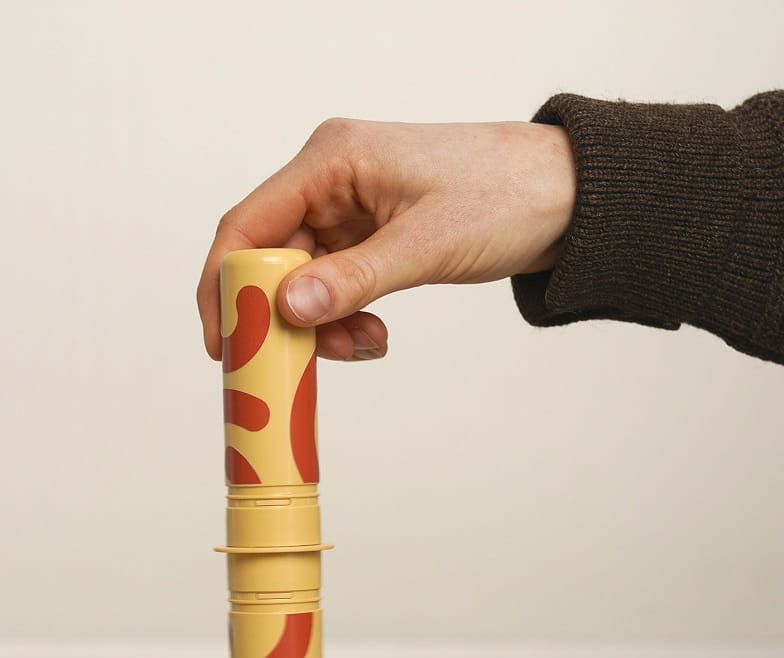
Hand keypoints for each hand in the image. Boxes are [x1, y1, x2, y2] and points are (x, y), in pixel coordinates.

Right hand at [197, 118, 574, 360]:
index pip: (248, 225)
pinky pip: (332, 289)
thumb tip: (289, 308)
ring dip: (322, 327)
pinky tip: (375, 336)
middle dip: (283, 318)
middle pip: (269, 261)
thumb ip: (354, 280)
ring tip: (366, 346)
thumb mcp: (427, 243)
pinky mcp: (368, 237)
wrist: (569, 196)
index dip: (224, 286)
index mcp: (332, 159)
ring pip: (300, 284)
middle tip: (301, 364)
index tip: (222, 344)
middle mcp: (330, 180)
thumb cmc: (508, 195)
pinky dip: (344, 321)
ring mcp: (347, 210)